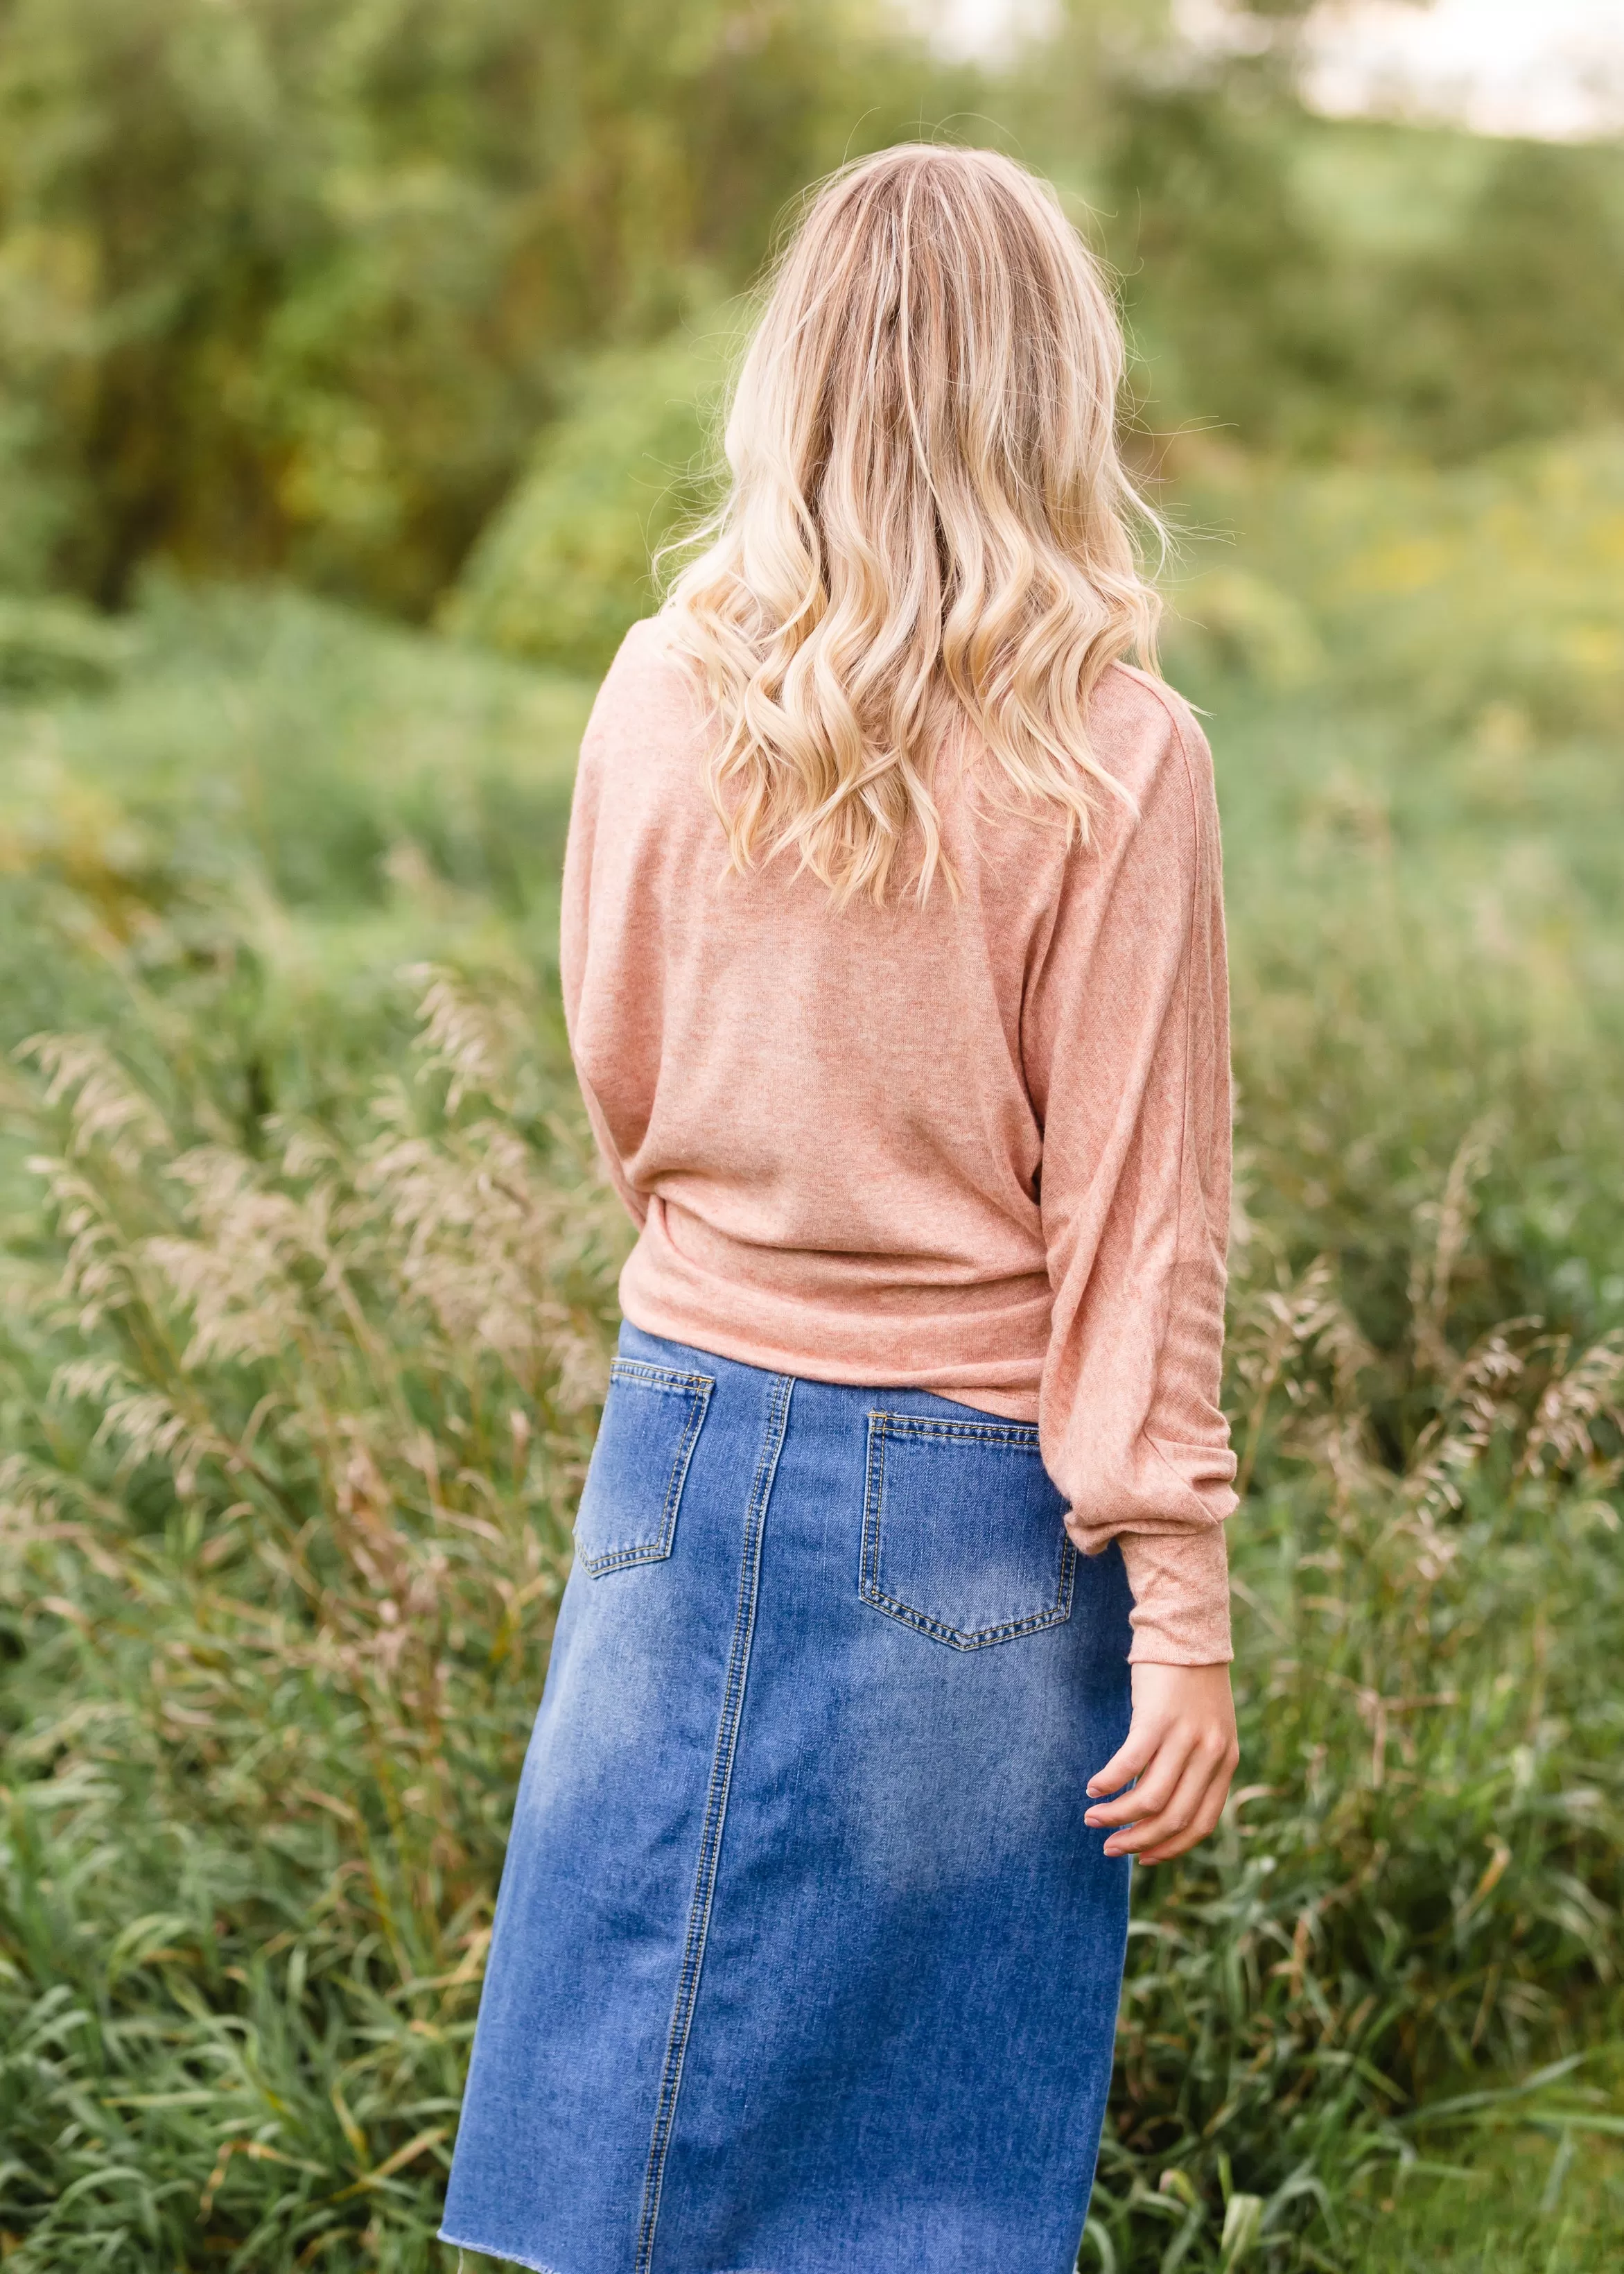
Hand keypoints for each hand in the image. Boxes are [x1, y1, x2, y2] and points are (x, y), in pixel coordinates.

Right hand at [1084, 1661, 1238, 1864]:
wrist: (1187, 1630)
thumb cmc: (1191, 1682)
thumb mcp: (1209, 1728)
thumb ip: (1197, 1764)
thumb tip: (1161, 1806)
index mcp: (1225, 1761)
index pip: (1202, 1824)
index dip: (1171, 1848)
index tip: (1144, 1859)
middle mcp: (1210, 1754)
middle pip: (1173, 1818)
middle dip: (1138, 1841)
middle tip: (1111, 1848)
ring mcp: (1185, 1737)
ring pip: (1148, 1799)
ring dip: (1117, 1816)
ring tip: (1093, 1818)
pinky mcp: (1157, 1719)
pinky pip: (1129, 1764)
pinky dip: (1108, 1783)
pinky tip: (1093, 1788)